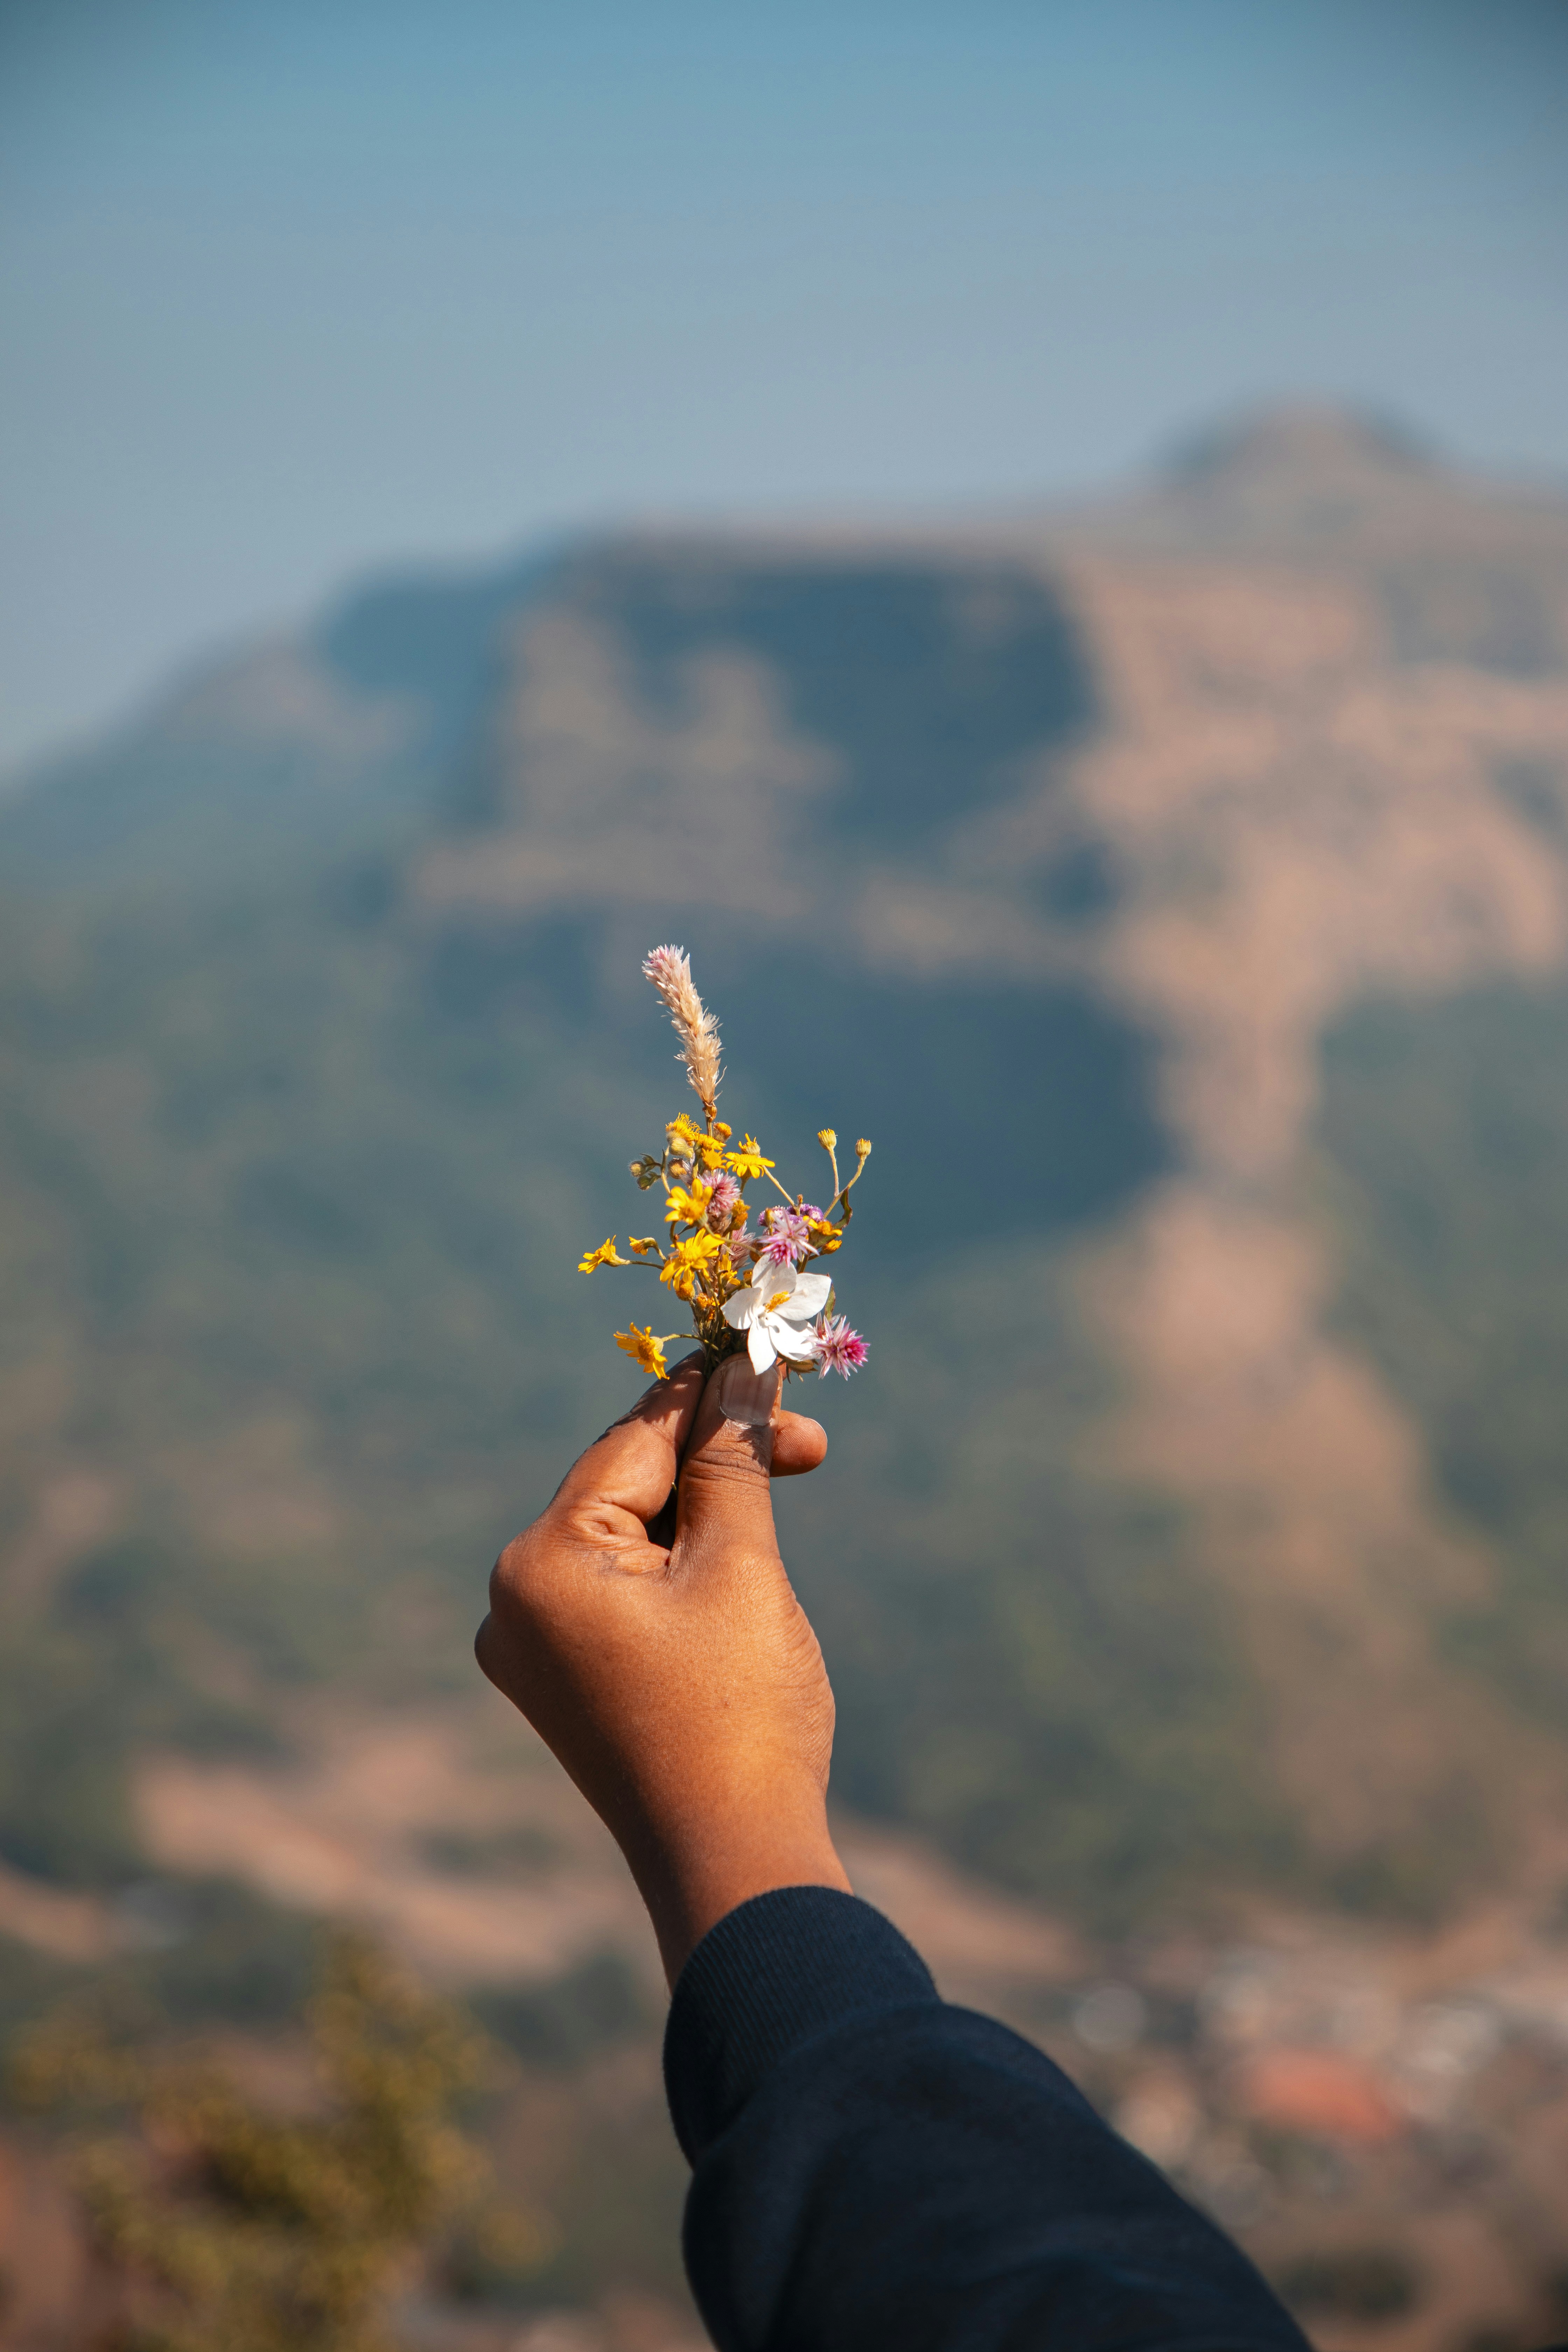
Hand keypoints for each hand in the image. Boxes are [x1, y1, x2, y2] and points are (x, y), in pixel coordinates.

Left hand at [476, 1352, 850, 1983]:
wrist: (736, 1862)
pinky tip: (741, 1554)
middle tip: (812, 1441)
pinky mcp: (569, 1681)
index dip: (710, 1395)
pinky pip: (624, 1589)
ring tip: (788, 1493)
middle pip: (627, 1485)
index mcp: (538, 1564)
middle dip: (718, 1459)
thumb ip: (736, 1458)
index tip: (771, 1355)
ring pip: (631, 1535)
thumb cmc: (741, 1711)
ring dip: (707, 1510)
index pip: (632, 1442)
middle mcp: (515, 1600)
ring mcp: (535, 1648)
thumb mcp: (741, 1564)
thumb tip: (747, 1366)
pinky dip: (683, 1562)